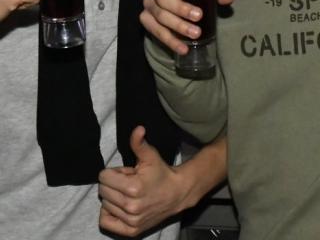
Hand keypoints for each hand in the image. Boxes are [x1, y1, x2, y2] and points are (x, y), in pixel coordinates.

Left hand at [98, 127, 228, 236]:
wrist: (177, 193)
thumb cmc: (162, 173)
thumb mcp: (151, 156)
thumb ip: (139, 143)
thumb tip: (138, 129)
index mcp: (133, 187)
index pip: (103, 176)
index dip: (114, 172)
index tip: (127, 172)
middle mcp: (130, 206)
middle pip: (102, 190)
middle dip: (113, 183)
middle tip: (128, 182)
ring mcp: (130, 220)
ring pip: (104, 204)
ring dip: (113, 197)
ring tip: (128, 193)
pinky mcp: (131, 230)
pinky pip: (105, 222)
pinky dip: (109, 212)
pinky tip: (120, 205)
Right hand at [140, 0, 233, 53]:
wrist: (180, 9)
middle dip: (180, 9)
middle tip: (198, 16)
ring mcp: (148, 7)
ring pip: (159, 17)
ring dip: (178, 26)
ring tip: (196, 33)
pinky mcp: (147, 22)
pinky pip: (156, 32)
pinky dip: (170, 41)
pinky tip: (183, 48)